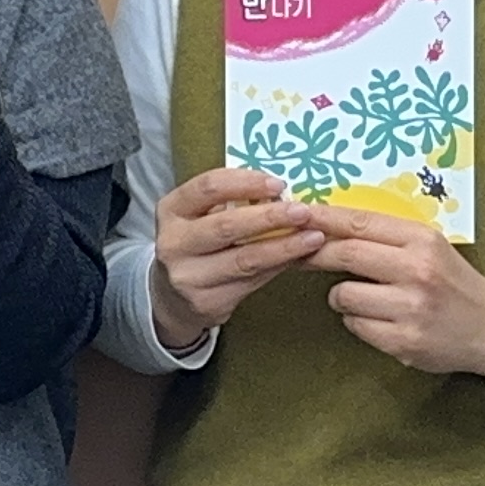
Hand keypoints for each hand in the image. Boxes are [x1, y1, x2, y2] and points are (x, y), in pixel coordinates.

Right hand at [149, 166, 326, 351]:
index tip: (278, 184)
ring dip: (284, 247)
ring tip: (313, 237)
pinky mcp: (206, 302)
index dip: (245, 182)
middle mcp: (173, 243)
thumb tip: (281, 193)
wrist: (171, 295)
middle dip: (270, 217)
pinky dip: (278, 267)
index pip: (208, 187)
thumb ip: (230, 202)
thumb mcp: (198, 215)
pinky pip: (251, 281)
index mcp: (171, 210)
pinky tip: (297, 258)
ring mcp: (188, 277)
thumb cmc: (196, 243)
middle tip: (303, 212)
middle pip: (227, 226)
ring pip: (244, 259)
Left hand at [305, 207, 484, 383]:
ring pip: (343, 295)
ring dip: (341, 296)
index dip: (321, 217)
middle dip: (313, 254)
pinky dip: (359, 322)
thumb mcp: (428, 247)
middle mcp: (417, 270)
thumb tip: (325, 224)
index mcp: (422, 239)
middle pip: (345, 253)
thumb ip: (385, 236)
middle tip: (297, 254)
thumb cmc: (451, 282)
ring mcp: (411, 307)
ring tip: (364, 298)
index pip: (359, 221)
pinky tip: (381, 320)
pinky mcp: (404, 341)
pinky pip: (355, 325)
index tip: (294, 213)